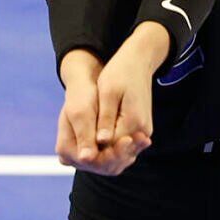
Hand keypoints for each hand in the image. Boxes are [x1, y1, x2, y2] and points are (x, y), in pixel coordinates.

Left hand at [55, 48, 150, 176]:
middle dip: (97, 158)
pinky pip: (125, 145)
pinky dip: (111, 147)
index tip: (76, 153)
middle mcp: (142, 131)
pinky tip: (94, 144)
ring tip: (83, 152)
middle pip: (118, 155)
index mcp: (134, 122)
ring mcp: (143, 131)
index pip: (111, 149)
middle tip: (76, 156)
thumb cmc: (120, 72)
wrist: (138, 61)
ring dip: (104, 155)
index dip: (93, 153)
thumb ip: (104, 119)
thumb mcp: (108, 92)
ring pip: (122, 152)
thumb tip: (99, 143)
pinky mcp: (141, 128)